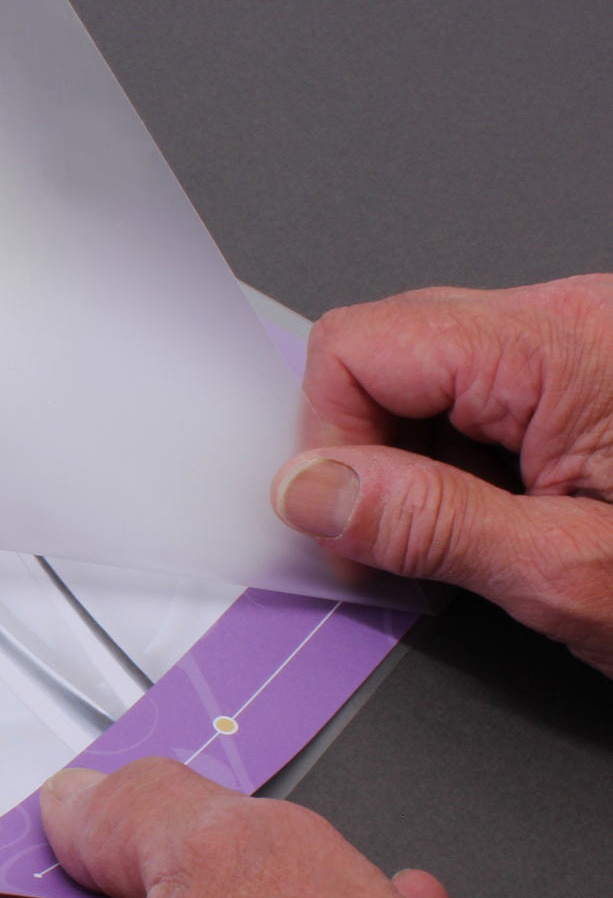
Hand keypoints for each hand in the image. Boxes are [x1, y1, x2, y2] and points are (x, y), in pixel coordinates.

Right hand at [272, 274, 612, 672]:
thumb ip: (429, 526)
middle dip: (366, 454)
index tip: (350, 527)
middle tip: (400, 546)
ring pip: (419, 378)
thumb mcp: (573, 575)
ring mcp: (579, 343)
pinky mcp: (584, 372)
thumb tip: (313, 491)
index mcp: (566, 347)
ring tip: (476, 539)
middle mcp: (572, 322)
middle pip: (385, 353)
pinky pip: (469, 397)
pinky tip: (499, 517)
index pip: (362, 346)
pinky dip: (456, 465)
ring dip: (414, 466)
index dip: (330, 441)